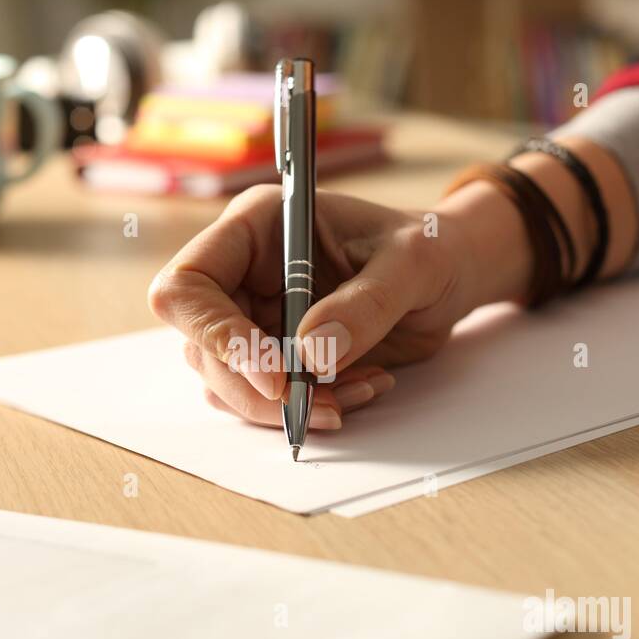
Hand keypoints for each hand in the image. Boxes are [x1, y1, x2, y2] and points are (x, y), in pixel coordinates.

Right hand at [148, 183, 529, 429]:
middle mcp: (243, 273)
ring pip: (227, 382)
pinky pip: (264, 399)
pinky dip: (307, 409)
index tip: (274, 375)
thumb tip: (312, 353)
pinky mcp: (276, 356)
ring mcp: (255, 317)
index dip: (215, 335)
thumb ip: (366, 303)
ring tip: (353, 394)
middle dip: (256, 388)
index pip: (188, 285)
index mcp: (256, 228)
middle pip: (201, 347)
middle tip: (318, 404)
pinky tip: (360, 389)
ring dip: (285, 406)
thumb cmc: (430, 247)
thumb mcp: (413, 263)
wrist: (450, 275)